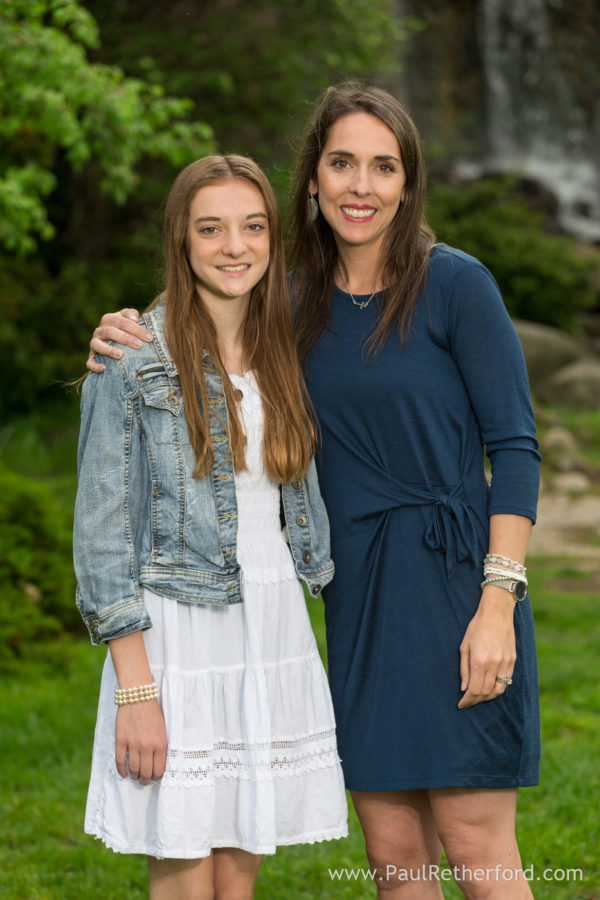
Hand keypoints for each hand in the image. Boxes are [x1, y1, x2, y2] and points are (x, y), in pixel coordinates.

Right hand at [86, 308, 152, 372]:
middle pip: (110, 332)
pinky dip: (95, 365)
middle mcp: (99, 331)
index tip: (149, 337)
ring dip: (108, 350)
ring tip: (121, 355)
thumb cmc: (126, 330)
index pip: (122, 321)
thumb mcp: (129, 319)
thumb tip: (135, 319)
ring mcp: (94, 344)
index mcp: (109, 320)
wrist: (113, 343)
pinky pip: (90, 362)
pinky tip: (104, 368)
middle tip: (139, 345)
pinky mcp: (91, 357)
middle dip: (125, 338)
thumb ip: (132, 315)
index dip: (136, 329)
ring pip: (96, 345)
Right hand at [115, 699, 167, 784]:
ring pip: (134, 769)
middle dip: (145, 780)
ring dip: (135, 776)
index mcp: (160, 743)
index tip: (154, 777)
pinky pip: (120, 761)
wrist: (138, 696)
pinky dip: (122, 770)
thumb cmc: (153, 712)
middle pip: (146, 772)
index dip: (156, 777)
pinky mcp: (121, 740)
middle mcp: (147, 746)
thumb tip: (159, 763)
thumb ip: (161, 745)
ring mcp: (133, 744)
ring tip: (136, 777)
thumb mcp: (163, 729)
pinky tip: (124, 773)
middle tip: (144, 781)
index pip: (159, 770)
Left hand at [457, 585, 515, 708]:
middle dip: (475, 700)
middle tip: (467, 702)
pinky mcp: (513, 661)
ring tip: (478, 697)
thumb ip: (464, 669)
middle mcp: (494, 664)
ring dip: (487, 697)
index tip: (461, 704)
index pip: (474, 689)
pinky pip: (507, 682)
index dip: (467, 700)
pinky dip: (498, 689)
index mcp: (479, 661)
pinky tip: (490, 688)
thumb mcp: (464, 646)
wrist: (496, 614)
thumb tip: (464, 688)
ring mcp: (505, 663)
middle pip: (485, 692)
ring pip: (498, 690)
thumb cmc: (477, 628)